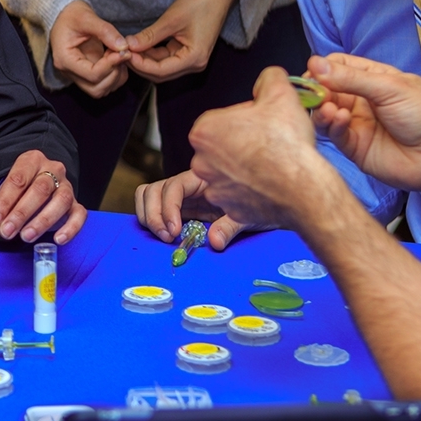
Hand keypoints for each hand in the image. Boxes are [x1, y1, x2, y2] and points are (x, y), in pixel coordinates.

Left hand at [0, 151, 84, 243]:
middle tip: (7, 231)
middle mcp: (53, 170)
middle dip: (21, 213)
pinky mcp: (76, 203)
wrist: (40, 182)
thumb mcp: (9, 188)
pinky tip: (58, 239)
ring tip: (27, 236)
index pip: (18, 179)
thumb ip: (3, 202)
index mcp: (32, 160)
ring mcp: (67, 186)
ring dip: (42, 221)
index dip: (5, 201)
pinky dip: (70, 228)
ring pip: (61, 200)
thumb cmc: (21, 187)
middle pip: (40, 189)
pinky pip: (79, 214)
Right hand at [49, 1, 129, 97]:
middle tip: (120, 53)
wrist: (64, 15)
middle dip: (114, 74)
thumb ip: (105, 31)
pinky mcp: (87, 73)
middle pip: (96, 89)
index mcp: (65, 59)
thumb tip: (123, 46)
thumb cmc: (70, 15)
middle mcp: (70, 72)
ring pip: (101, 90)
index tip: (123, 51)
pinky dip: (116, 76)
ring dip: (116, 77)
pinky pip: (104, 84)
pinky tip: (116, 58)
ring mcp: (78, 75)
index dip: (111, 65)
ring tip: (118, 55)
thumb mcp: (86, 17)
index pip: (92, 74)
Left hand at [124, 0, 237, 83]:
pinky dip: (152, 54)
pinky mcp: (187, 53)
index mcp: (194, 58)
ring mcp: (191, 60)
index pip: (161, 70)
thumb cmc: (199, 4)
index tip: (124, 53)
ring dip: (144, 60)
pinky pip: (166, 59)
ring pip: (162, 68)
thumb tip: (129, 46)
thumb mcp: (171, 20)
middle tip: (121, 52)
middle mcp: (194, 64)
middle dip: (140, 65)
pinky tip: (139, 46)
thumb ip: (150, 36)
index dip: (140, 64)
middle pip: (161, 73)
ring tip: (127, 48)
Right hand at [133, 172, 264, 249]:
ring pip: (150, 195)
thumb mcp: (248, 215)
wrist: (271, 202)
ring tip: (163, 236)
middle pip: (154, 190)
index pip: (174, 186)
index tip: (174, 231)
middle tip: (166, 237)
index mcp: (203, 178)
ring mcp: (183, 195)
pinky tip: (165, 233)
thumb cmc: (262, 204)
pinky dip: (152, 217)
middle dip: (154, 214)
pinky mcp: (181, 207)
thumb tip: (214, 241)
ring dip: (149, 215)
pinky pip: (156, 206)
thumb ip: (229, 226)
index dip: (168, 208)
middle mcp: (189, 184)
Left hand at [185, 68, 345, 233]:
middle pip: (224, 144)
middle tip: (270, 142)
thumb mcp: (281, 93)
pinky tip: (270, 182)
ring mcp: (215, 188)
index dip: (246, 118)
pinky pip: (239, 194)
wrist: (303, 188)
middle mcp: (201, 161)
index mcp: (204, 131)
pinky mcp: (230, 209)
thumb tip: (268, 77)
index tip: (264, 122)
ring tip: (273, 163)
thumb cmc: (287, 144)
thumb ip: (269, 78)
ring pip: (231, 170)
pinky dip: (252, 189)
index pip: (223, 118)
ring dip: (247, 166)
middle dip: (244, 142)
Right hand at [309, 55, 420, 196]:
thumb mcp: (389, 87)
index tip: (311, 73)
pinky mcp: (354, 147)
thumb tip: (315, 64)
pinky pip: (334, 135)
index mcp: (372, 79)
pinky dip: (332, 126)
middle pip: (326, 90)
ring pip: (325, 113)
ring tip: (328, 109)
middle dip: (317, 91)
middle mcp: (360, 100)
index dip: (322, 68)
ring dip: (321, 109)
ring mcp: (356, 124)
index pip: (337, 67)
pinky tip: (340, 120)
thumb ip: (351, 78)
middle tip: (314, 93)